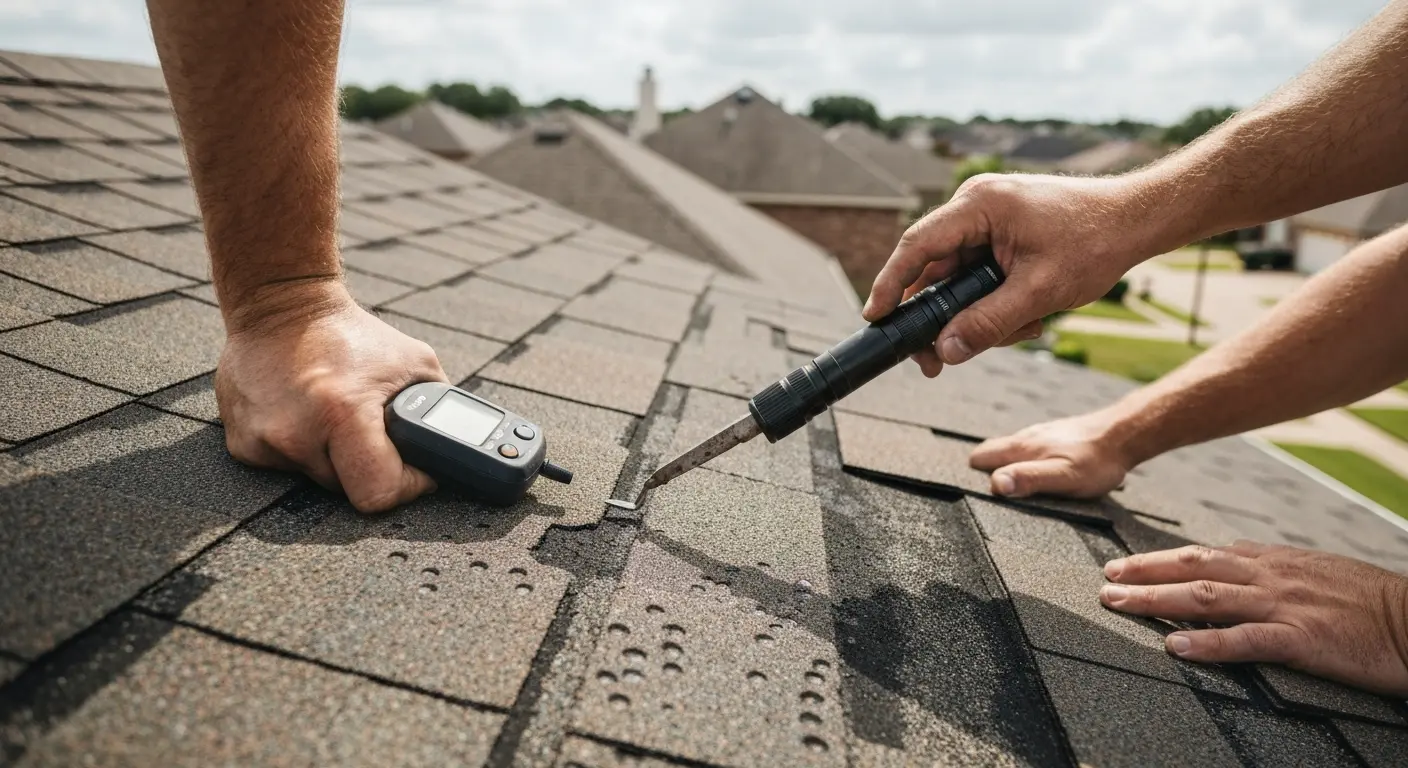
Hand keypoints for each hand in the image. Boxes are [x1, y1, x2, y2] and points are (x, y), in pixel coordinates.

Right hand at [215, 281, 448, 512]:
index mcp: (343, 413)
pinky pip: (287, 468)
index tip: (413, 469)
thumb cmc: (351, 333)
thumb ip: (437, 409)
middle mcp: (296, 433)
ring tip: (336, 418)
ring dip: (335, 459)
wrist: (280, 304)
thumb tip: (452, 448)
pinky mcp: (242, 445)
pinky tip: (306, 416)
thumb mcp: (415, 362)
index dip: (406, 486)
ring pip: (319, 480)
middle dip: (370, 468)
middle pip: (349, 491)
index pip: (379, 494)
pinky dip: (303, 450)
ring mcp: (263, 442)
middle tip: (373, 433)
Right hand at [863, 173, 1159, 376]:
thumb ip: (989, 323)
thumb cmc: (1096, 241)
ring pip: (960, 279)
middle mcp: (976, 205)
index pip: (917, 246)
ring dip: (980, 313)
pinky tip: (1029, 316)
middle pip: (935, 270)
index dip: (891, 284)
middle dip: (942, 317)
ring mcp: (989, 218)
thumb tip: (946, 351)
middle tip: (937, 361)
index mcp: (979, 205)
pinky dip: (996, 301)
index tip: (875, 317)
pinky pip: (980, 275)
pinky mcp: (1003, 233)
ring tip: (1025, 328)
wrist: (1138, 218)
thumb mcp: (1040, 292)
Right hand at [969, 410, 1133, 497]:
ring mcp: (1041, 434)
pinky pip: (1032, 449)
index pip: (979, 457)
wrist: (1125, 435)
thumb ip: (1028, 479)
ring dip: (1011, 465)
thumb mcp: (1063, 477)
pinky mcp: (1056, 436)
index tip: (982, 494)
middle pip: (993, 452)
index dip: (975, 476)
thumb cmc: (1096, 461)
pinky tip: (1046, 472)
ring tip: (1022, 487)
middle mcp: (1027, 437)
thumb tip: (995, 484)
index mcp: (1021, 447)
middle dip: (989, 470)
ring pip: (1013, 450)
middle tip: (1003, 493)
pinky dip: (1030, 461)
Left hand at [1099, 542, 1407, 695]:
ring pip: (1206, 596)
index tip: (1123, 566)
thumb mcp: (1314, 569)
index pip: (1204, 554)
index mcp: (1273, 561)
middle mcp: (1270, 576)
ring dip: (1156, 600)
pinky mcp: (1302, 638)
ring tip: (1118, 605)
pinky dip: (1206, 642)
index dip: (1158, 559)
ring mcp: (1284, 605)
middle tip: (1104, 582)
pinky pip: (1245, 640)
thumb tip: (1230, 554)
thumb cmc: (1369, 599)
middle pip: (1193, 567)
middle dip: (1143, 573)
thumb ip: (1270, 565)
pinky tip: (1174, 646)